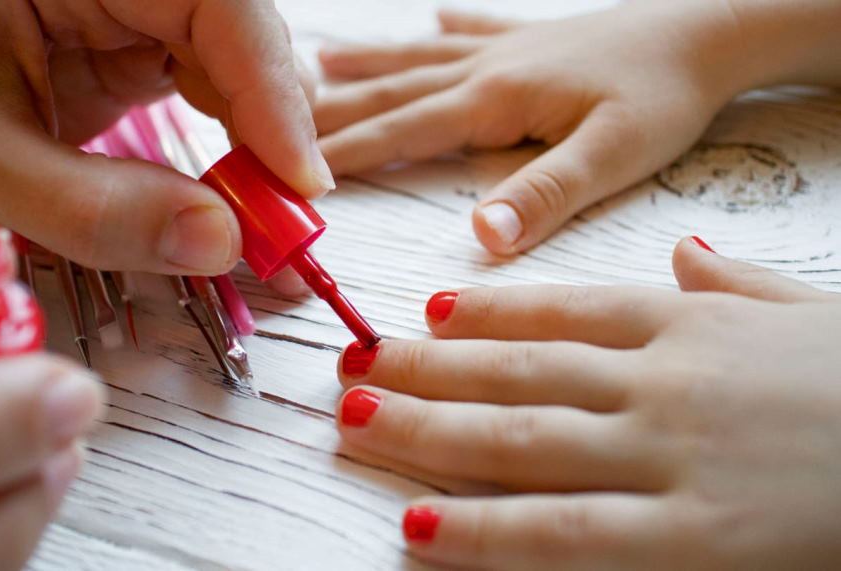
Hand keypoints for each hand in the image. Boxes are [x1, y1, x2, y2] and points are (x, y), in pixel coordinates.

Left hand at [0, 0, 330, 274]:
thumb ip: (93, 210)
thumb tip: (220, 241)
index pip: (212, 2)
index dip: (270, 87)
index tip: (298, 180)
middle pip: (241, 34)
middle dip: (274, 126)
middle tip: (286, 221)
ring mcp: (131, 11)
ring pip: (239, 65)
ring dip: (262, 144)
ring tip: (264, 217)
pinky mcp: (135, 52)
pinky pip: (214, 93)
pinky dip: (235, 151)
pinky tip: (234, 192)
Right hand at [316, 5, 747, 254]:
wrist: (708, 29)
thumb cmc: (664, 93)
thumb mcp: (612, 154)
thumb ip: (544, 196)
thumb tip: (479, 238)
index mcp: (495, 99)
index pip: (399, 130)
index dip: (337, 153)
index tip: (280, 168)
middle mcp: (485, 68)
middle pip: (389, 92)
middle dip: (325, 111)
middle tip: (268, 121)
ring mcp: (505, 49)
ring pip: (415, 60)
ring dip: (362, 67)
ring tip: (312, 68)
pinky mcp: (529, 41)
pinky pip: (466, 34)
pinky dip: (435, 33)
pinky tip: (422, 25)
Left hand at [335, 236, 840, 568]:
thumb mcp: (805, 310)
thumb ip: (733, 285)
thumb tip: (683, 256)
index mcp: (688, 323)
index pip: (561, 309)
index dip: (482, 311)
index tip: (421, 311)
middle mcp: (661, 378)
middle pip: (516, 368)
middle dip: (424, 368)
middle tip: (352, 368)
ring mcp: (669, 453)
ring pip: (519, 438)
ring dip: (425, 432)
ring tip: (355, 427)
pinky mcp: (691, 534)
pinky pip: (566, 533)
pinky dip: (487, 533)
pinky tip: (421, 532)